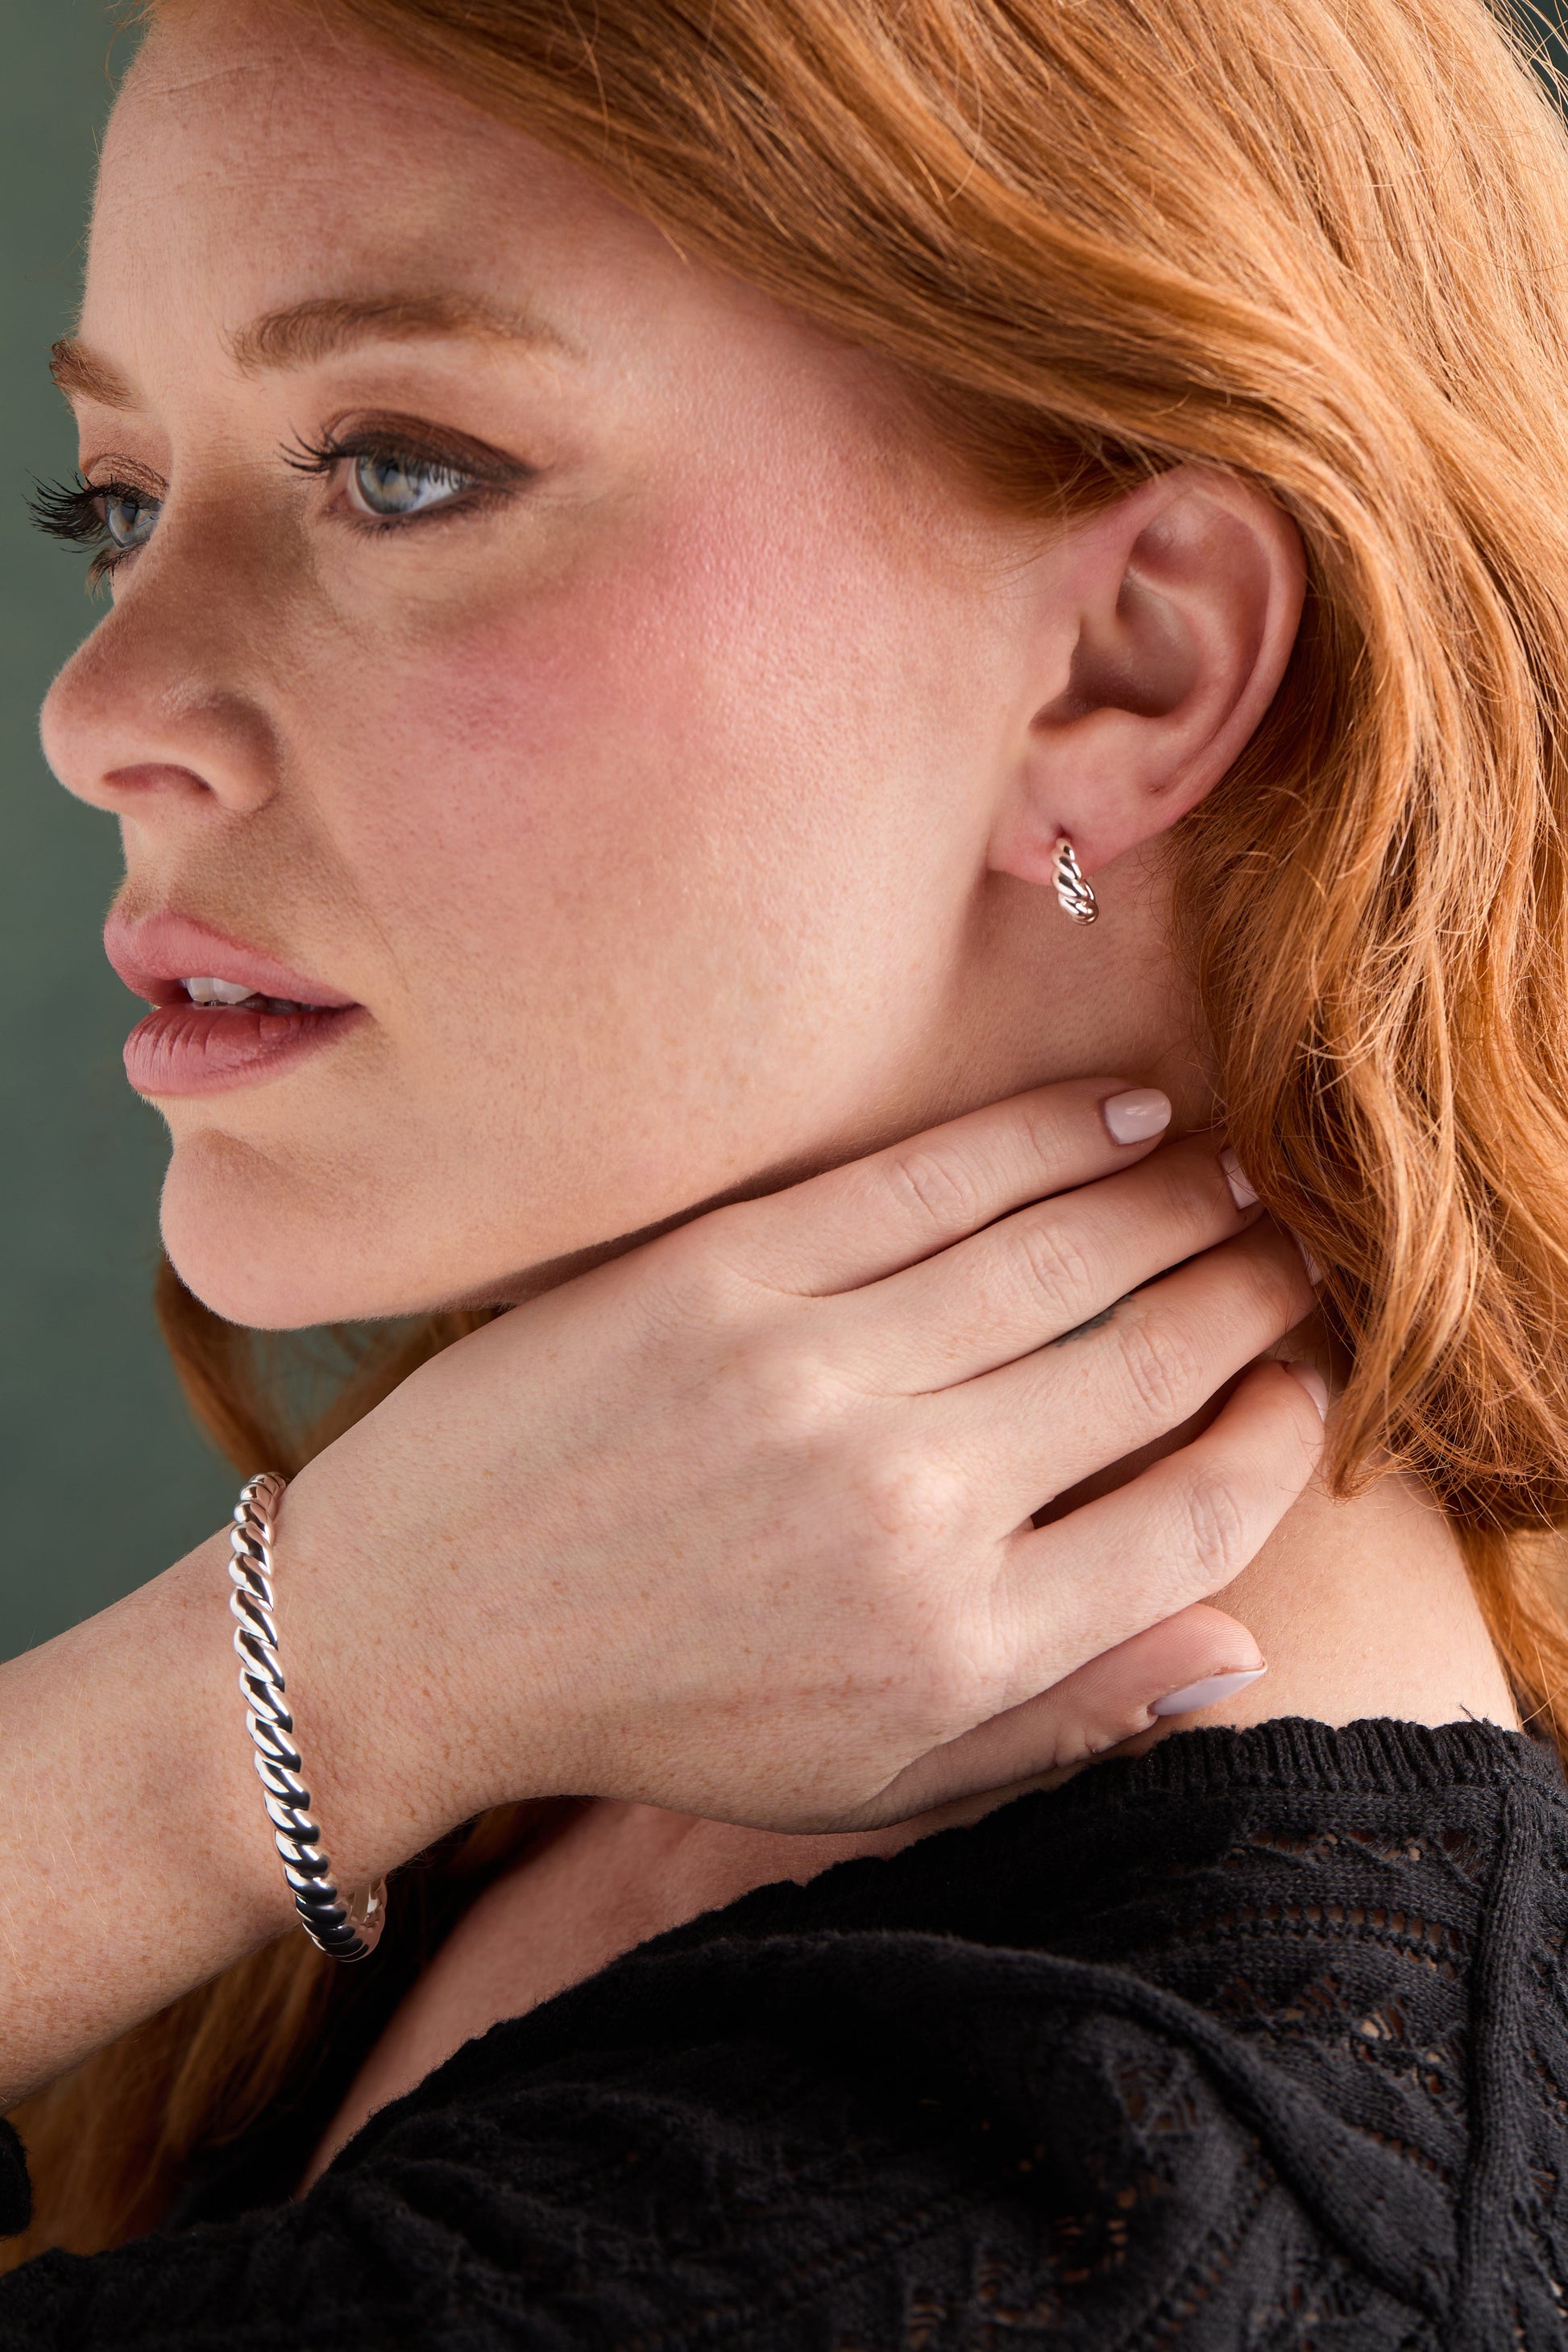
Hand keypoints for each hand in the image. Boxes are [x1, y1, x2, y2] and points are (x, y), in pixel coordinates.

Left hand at [282, 1078, 1323, 1863]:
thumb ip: (1058, 1721)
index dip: (1276, 1435)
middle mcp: (908, 1506)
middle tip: (1289, 1254)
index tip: (1298, 1385)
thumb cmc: (660, 1713)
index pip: (1197, 1517)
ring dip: (1172, 1198)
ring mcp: (811, 1376)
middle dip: (1249, 1294)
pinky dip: (1042, 1136)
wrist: (421, 1633)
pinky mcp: (718, 1276)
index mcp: (960, 1643)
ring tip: (1227, 1177)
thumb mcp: (867, 1779)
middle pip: (1146, 1360)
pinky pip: (924, 1180)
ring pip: (1055, 1250)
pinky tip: (1116, 1116)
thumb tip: (1240, 1649)